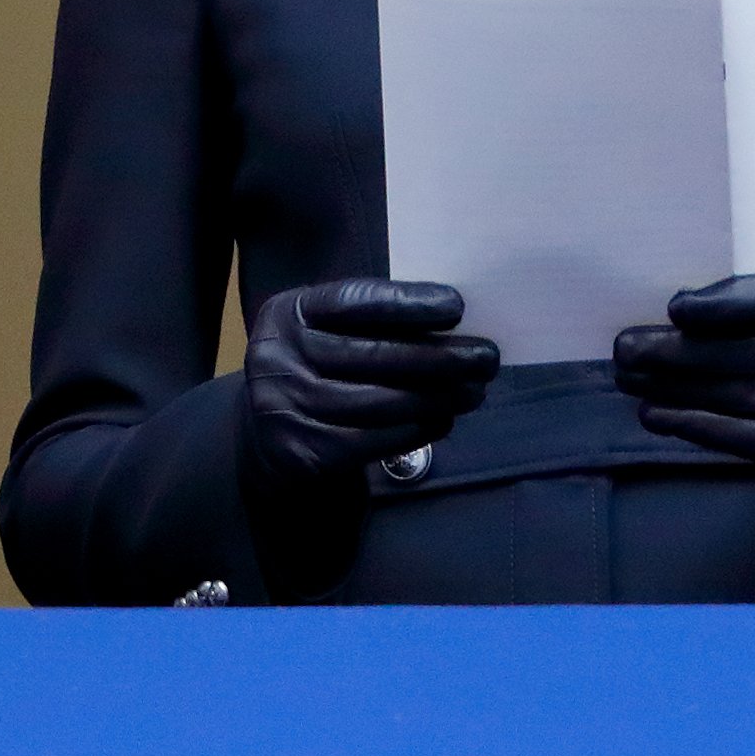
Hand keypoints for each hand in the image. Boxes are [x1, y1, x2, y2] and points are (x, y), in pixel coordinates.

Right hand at [242, 278, 497, 491]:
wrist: (267, 440)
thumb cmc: (318, 370)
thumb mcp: (327, 333)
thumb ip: (372, 323)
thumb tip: (452, 320)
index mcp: (288, 313)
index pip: (353, 301)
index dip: (407, 303)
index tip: (458, 307)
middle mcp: (279, 358)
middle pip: (372, 355)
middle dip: (439, 357)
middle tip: (487, 358)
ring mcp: (287, 409)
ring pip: (379, 402)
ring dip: (438, 397)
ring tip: (474, 392)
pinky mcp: (304, 453)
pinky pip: (374, 440)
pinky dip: (417, 429)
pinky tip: (443, 419)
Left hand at [612, 273, 754, 481]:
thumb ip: (746, 309)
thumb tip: (680, 308)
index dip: (724, 304)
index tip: (675, 309)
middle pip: (744, 352)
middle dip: (677, 351)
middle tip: (625, 350)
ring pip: (733, 394)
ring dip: (672, 388)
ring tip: (628, 380)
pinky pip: (740, 435)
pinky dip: (692, 423)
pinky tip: (655, 414)